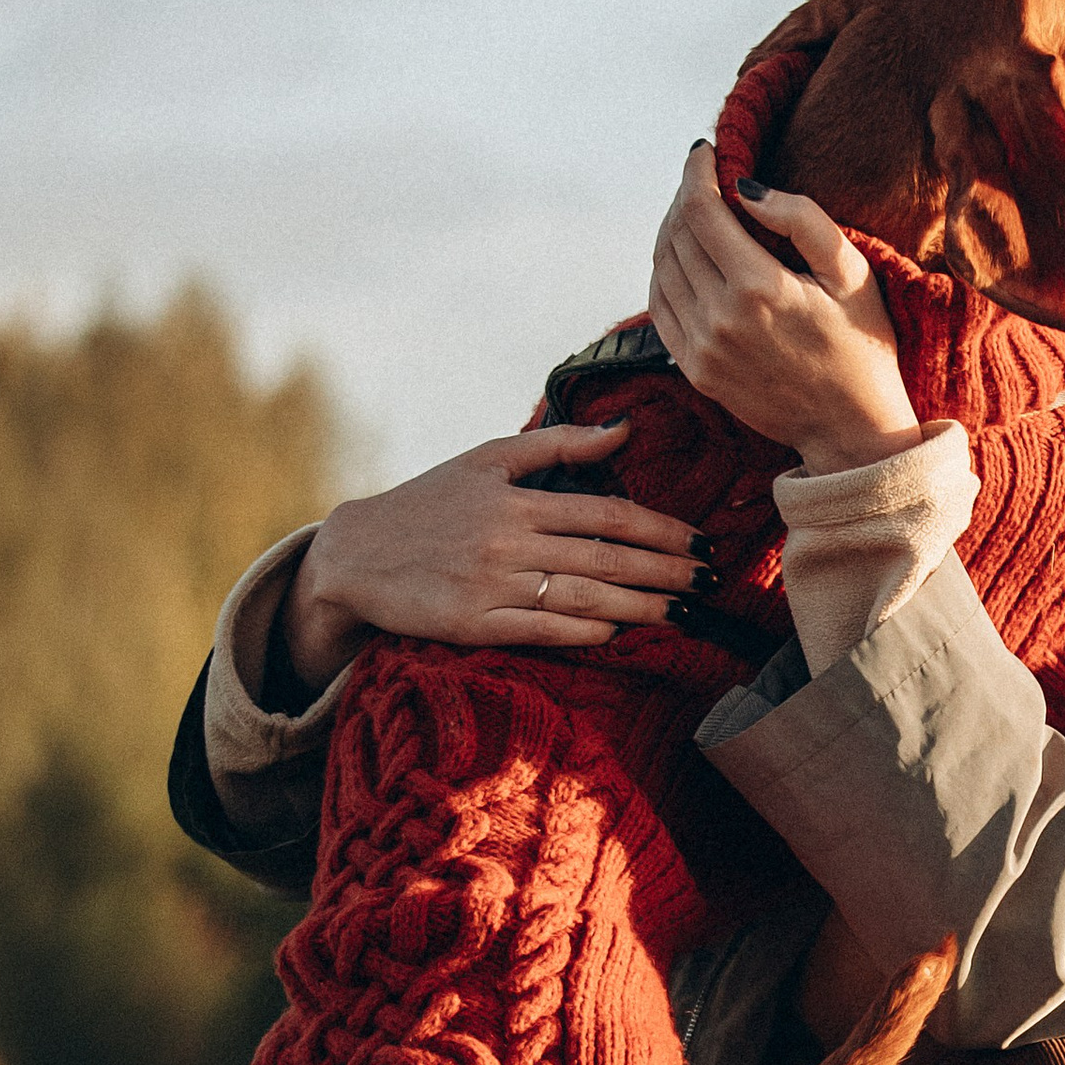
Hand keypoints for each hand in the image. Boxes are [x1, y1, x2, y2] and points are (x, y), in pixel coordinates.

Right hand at [278, 420, 713, 696]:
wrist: (355, 555)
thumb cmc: (428, 503)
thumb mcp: (487, 460)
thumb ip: (558, 446)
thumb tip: (625, 432)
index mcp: (517, 500)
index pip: (607, 514)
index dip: (661, 529)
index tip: (699, 541)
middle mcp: (508, 542)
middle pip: (605, 557)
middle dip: (665, 571)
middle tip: (709, 581)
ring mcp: (490, 586)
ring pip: (582, 596)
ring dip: (639, 606)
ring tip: (681, 611)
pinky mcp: (472, 624)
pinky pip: (541, 629)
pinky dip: (584, 630)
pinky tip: (619, 632)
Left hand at [649, 144, 923, 472]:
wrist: (851, 430)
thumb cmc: (862, 346)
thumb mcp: (852, 274)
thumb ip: (803, 220)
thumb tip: (745, 187)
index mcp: (759, 287)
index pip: (700, 210)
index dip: (695, 171)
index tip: (705, 151)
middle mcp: (720, 318)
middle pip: (675, 234)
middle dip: (684, 196)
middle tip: (705, 179)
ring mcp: (702, 348)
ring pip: (661, 268)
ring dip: (671, 231)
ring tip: (696, 213)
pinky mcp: (694, 370)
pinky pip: (659, 306)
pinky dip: (664, 272)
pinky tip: (686, 258)